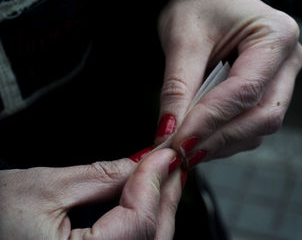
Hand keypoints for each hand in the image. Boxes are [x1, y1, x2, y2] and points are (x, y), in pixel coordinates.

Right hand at [0, 149, 182, 239]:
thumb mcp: (44, 189)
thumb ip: (102, 177)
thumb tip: (142, 163)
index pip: (138, 222)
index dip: (155, 183)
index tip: (166, 156)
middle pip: (152, 238)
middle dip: (165, 198)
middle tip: (171, 166)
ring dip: (158, 211)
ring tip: (161, 180)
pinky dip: (143, 226)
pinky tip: (143, 203)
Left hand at [156, 0, 301, 162]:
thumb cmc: (199, 6)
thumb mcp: (183, 39)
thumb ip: (178, 88)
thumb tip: (170, 133)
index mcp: (276, 35)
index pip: (246, 90)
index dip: (210, 120)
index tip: (178, 141)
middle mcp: (289, 60)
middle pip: (262, 116)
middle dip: (219, 138)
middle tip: (181, 152)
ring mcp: (284, 78)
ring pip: (260, 126)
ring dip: (222, 142)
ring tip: (188, 145)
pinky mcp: (271, 92)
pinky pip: (253, 125)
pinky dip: (227, 137)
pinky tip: (203, 136)